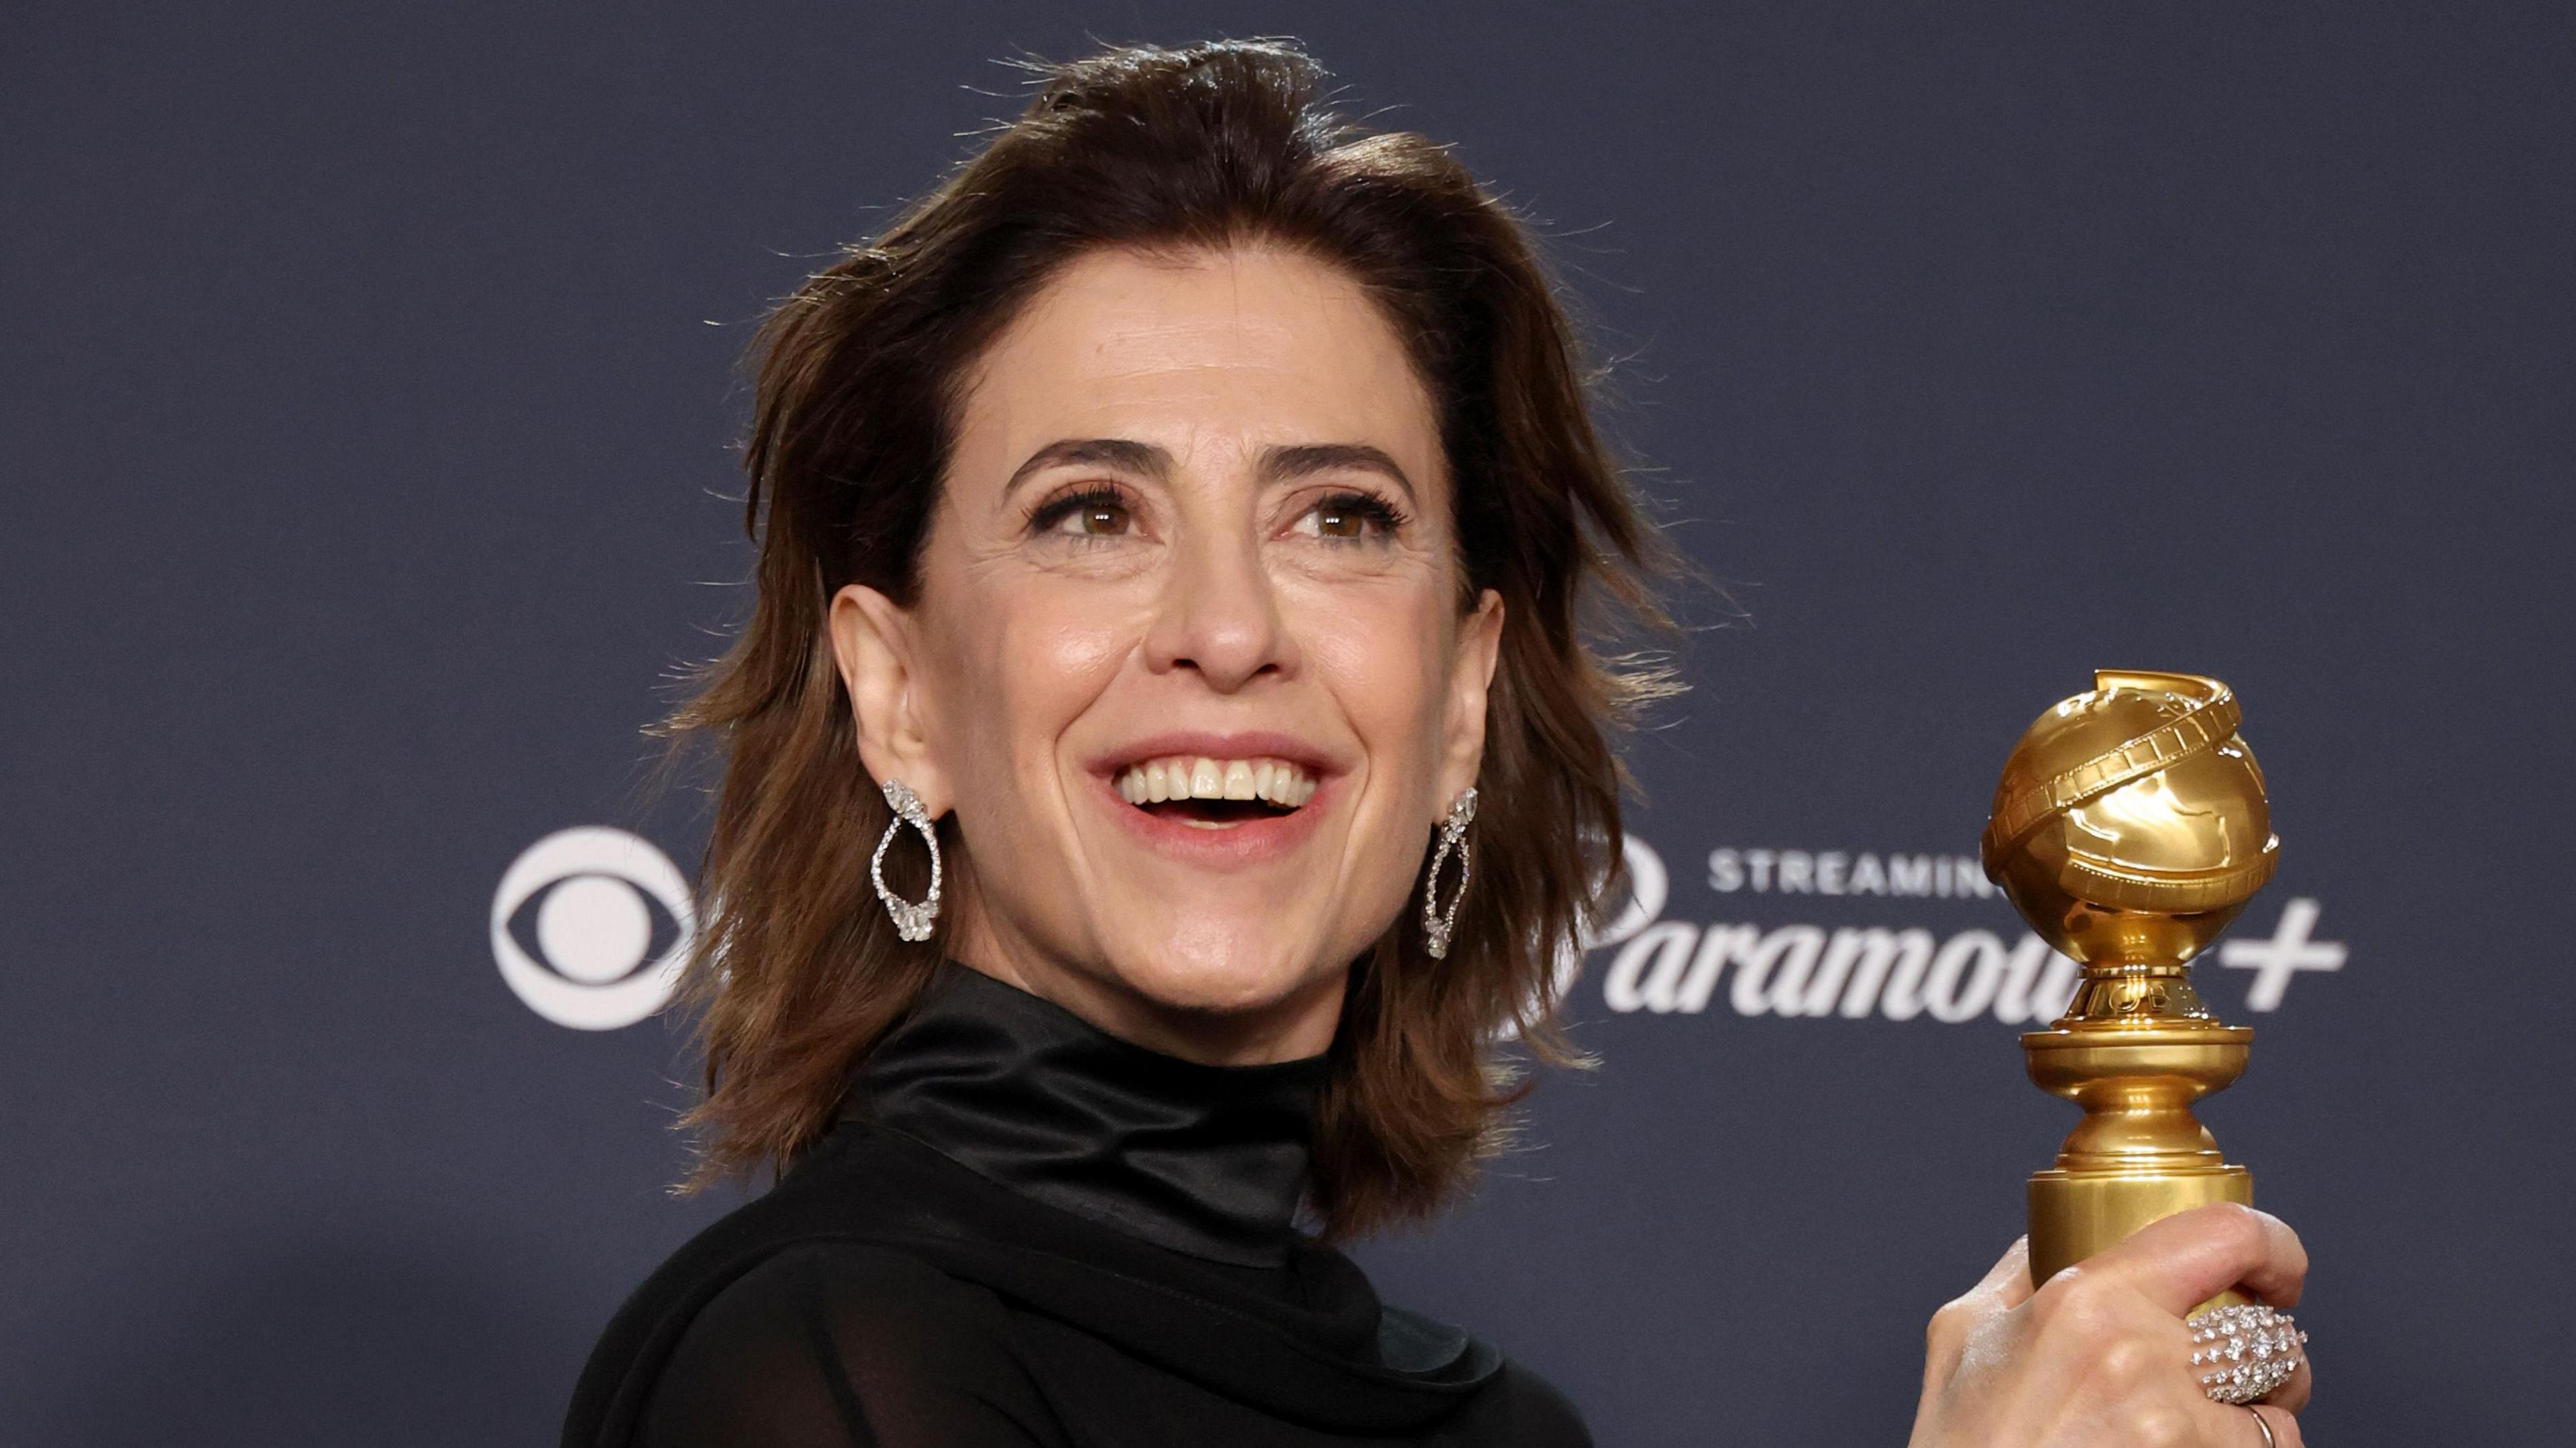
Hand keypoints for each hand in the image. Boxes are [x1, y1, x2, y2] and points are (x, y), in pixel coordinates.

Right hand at [1908, 1204, 2311, 1447]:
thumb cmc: (1961, 1443)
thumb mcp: (1962, 1335)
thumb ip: (2019, 1274)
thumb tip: (2054, 1238)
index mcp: (2087, 1299)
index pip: (2224, 1236)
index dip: (2273, 1247)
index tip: (2276, 1270)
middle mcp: (2139, 1355)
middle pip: (2268, 1334)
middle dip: (2269, 1351)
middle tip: (2238, 1366)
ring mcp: (2172, 1427)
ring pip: (2278, 1409)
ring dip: (2262, 1412)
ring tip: (2215, 1422)